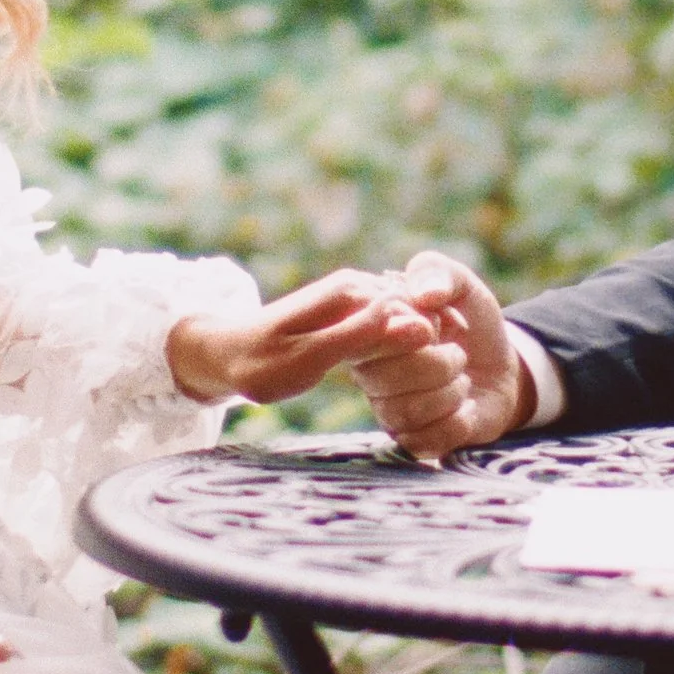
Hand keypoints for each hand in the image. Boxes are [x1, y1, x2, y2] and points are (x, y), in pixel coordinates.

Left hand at [167, 269, 432, 408]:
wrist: (226, 352)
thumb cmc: (261, 364)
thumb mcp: (308, 358)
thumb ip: (361, 339)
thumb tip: (416, 324)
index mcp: (351, 292)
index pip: (415, 313)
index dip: (434, 348)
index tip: (446, 382)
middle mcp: (359, 286)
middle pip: (418, 312)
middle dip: (434, 349)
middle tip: (446, 387)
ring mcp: (357, 297)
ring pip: (410, 319)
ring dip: (424, 350)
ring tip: (436, 385)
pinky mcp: (355, 312)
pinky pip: (394, 326)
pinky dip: (407, 349)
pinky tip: (413, 374)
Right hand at [353, 253, 533, 461]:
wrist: (502, 365)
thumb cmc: (470, 320)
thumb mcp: (459, 283)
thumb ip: (437, 272)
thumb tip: (426, 294)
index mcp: (371, 334)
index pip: (370, 338)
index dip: (412, 331)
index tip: (437, 323)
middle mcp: (371, 376)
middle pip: (387, 379)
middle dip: (439, 363)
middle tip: (458, 353)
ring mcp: (390, 412)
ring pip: (406, 413)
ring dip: (450, 393)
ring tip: (462, 379)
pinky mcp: (414, 441)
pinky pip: (425, 442)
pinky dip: (458, 423)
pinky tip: (465, 408)